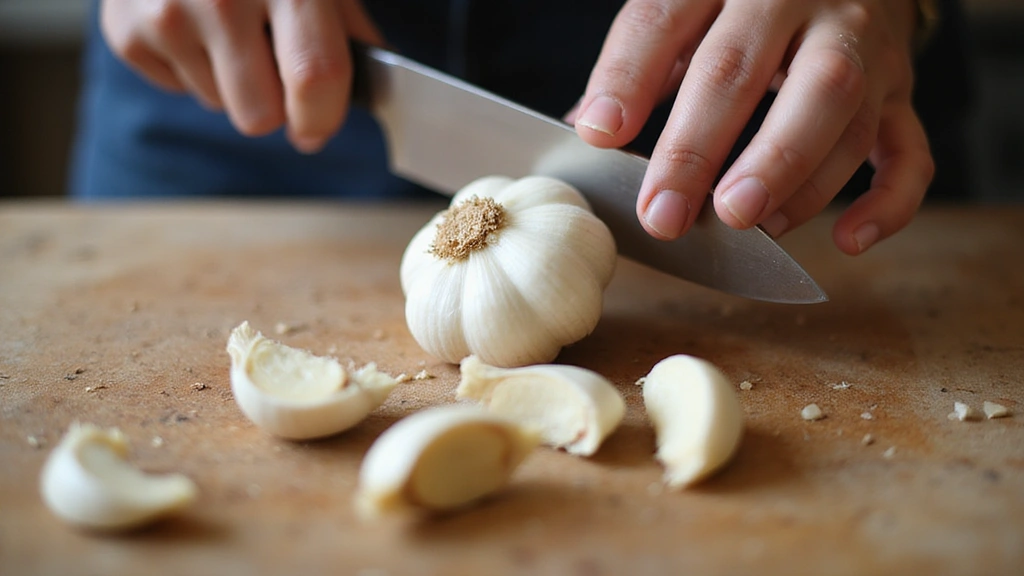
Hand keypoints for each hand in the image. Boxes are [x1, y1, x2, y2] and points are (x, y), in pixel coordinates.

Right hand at [101, 0, 382, 152]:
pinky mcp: (125, 31)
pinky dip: (190, 67)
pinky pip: (177, 89)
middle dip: (274, 105)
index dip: (322, 119)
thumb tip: (375, 93)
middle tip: (270, 64)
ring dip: (231, 82)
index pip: (314, 79)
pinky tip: (192, 23)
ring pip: (219, 107)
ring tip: (227, 28)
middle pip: (259, 116)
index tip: (316, 128)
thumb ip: (348, 31)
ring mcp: (168, 14)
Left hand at [574, 0, 933, 254]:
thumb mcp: (688, 10)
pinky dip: (886, 202)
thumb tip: (590, 127)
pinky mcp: (900, 94)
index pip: (667, 18)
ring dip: (787, 178)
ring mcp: (862, 46)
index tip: (600, 135)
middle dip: (701, 149)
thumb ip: (640, 61)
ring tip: (740, 222)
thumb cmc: (746, 5)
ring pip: (836, 107)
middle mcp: (801, 0)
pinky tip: (848, 240)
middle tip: (666, 214)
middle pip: (748, 69)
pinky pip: (909, 150)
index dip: (630, 79)